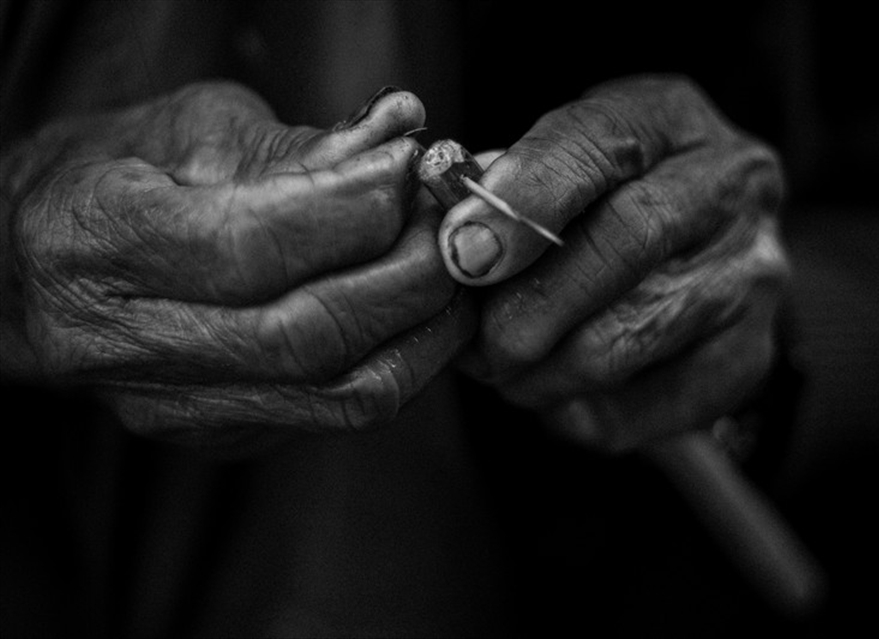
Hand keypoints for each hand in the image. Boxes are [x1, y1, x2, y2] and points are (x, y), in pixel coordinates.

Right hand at [0, 82, 472, 451]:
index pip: (253, 244)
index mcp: (99, 242)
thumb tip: (406, 124)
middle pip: (310, 335)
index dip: (357, 205)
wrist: (32, 275)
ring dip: (427, 329)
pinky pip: (339, 414)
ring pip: (341, 395)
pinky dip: (403, 359)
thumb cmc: (112, 179)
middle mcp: (128, 345)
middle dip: (412, 273)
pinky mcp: (219, 437)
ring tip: (454, 266)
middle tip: (453, 219)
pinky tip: (420, 310)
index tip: (415, 163)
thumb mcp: (189, 131)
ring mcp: (175, 408)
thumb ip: (301, 142)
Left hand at [438, 75, 787, 452]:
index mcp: (670, 118)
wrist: (700, 244)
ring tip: (501, 369)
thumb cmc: (604, 198)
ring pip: (632, 337)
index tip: (462, 250)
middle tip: (477, 342)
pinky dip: (582, 413)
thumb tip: (454, 245)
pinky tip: (554, 397)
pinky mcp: (747, 354)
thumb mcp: (558, 160)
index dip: (524, 199)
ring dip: (543, 370)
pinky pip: (649, 404)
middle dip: (530, 303)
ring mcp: (751, 273)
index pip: (599, 142)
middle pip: (627, 243)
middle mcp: (731, 186)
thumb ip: (507, 186)